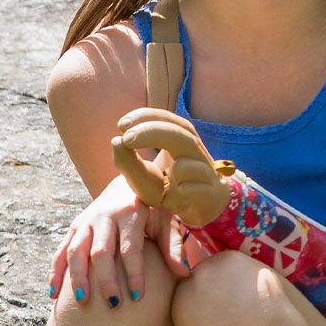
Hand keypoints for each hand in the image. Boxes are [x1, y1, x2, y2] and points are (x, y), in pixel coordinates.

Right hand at [47, 174, 189, 305]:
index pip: (130, 247)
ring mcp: (87, 220)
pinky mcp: (75, 226)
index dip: (134, 273)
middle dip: (106, 280)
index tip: (138, 296)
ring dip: (77, 277)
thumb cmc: (152, 206)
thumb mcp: (167, 220)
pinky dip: (56, 272)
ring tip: (83, 301)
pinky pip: (61, 250)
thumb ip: (173, 246)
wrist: (128, 181)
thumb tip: (184, 274)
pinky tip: (54, 294)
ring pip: (76, 251)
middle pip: (101, 252)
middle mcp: (105, 215)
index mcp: (131, 212)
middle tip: (113, 305)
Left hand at [112, 108, 231, 226]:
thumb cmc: (169, 187)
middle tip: (126, 138)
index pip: (166, 119)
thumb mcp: (143, 176)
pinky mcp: (209, 193)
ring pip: (186, 164)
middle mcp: (195, 151)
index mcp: (180, 139)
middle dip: (152, 131)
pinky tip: (172, 200)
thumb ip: (127, 161)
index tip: (120, 126)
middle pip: (181, 132)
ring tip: (165, 181)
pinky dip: (177, 195)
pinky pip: (192, 190)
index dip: (145, 117)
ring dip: (168, 171)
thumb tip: (116, 141)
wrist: (200, 208)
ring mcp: (205, 172)